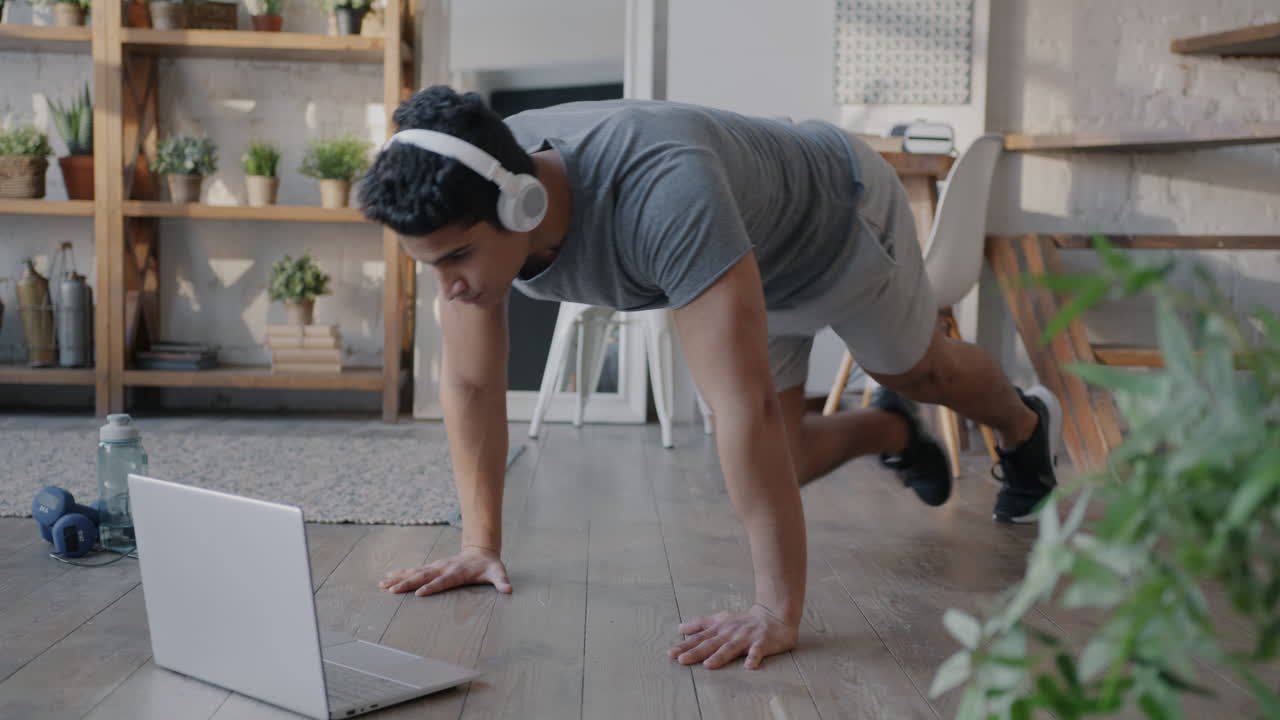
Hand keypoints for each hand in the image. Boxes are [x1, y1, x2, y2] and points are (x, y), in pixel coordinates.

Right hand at [378, 546, 511, 596]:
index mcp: (457, 572)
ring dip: (399, 578)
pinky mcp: (432, 568)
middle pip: (424, 576)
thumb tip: (508, 589)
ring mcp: (436, 567)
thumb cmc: (489, 566)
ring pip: (415, 572)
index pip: (443, 581)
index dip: (432, 587)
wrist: (481, 551)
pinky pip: (414, 571)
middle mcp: (444, 568)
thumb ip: (502, 581)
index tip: (419, 593)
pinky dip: (401, 574)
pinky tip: (388, 577)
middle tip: (392, 590)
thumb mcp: (498, 572)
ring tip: (383, 584)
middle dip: (408, 583)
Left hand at [668, 604, 798, 669]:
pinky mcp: (763, 643)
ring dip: (720, 656)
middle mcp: (731, 633)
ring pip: (731, 648)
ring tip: (708, 664)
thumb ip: (701, 624)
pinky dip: (754, 658)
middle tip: (682, 660)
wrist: (774, 614)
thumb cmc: (745, 620)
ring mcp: (746, 638)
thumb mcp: (721, 619)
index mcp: (720, 629)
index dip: (685, 645)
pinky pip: (758, 652)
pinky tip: (749, 666)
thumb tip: (681, 627)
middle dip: (696, 652)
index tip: (671, 653)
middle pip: (711, 644)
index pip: (700, 638)